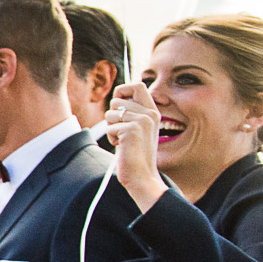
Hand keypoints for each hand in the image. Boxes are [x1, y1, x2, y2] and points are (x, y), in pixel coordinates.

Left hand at [105, 83, 165, 210]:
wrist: (142, 176)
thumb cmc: (135, 154)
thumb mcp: (138, 129)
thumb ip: (132, 112)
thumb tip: (117, 96)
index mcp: (153, 112)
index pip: (137, 85)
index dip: (123, 91)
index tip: (118, 105)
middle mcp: (150, 113)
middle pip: (117, 100)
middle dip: (112, 115)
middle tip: (122, 131)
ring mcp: (141, 121)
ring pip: (110, 114)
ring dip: (111, 128)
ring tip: (124, 141)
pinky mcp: (131, 130)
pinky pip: (109, 128)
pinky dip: (111, 138)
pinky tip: (123, 147)